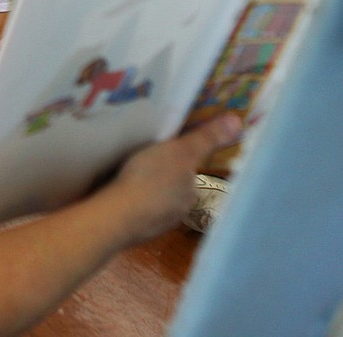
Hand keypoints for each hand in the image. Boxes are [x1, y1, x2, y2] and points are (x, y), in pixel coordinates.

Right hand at [105, 113, 242, 244]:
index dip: (177, 164)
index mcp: (190, 194)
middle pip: (171, 191)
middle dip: (160, 180)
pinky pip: (134, 215)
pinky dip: (129, 205)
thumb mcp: (181, 150)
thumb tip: (239, 123)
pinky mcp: (133, 233)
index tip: (161, 153)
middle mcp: (177, 214)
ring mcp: (154, 226)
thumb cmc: (150, 178)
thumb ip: (207, 138)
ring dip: (143, 194)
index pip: (189, 177)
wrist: (116, 215)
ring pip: (153, 205)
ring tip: (125, 178)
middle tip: (141, 163)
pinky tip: (117, 197)